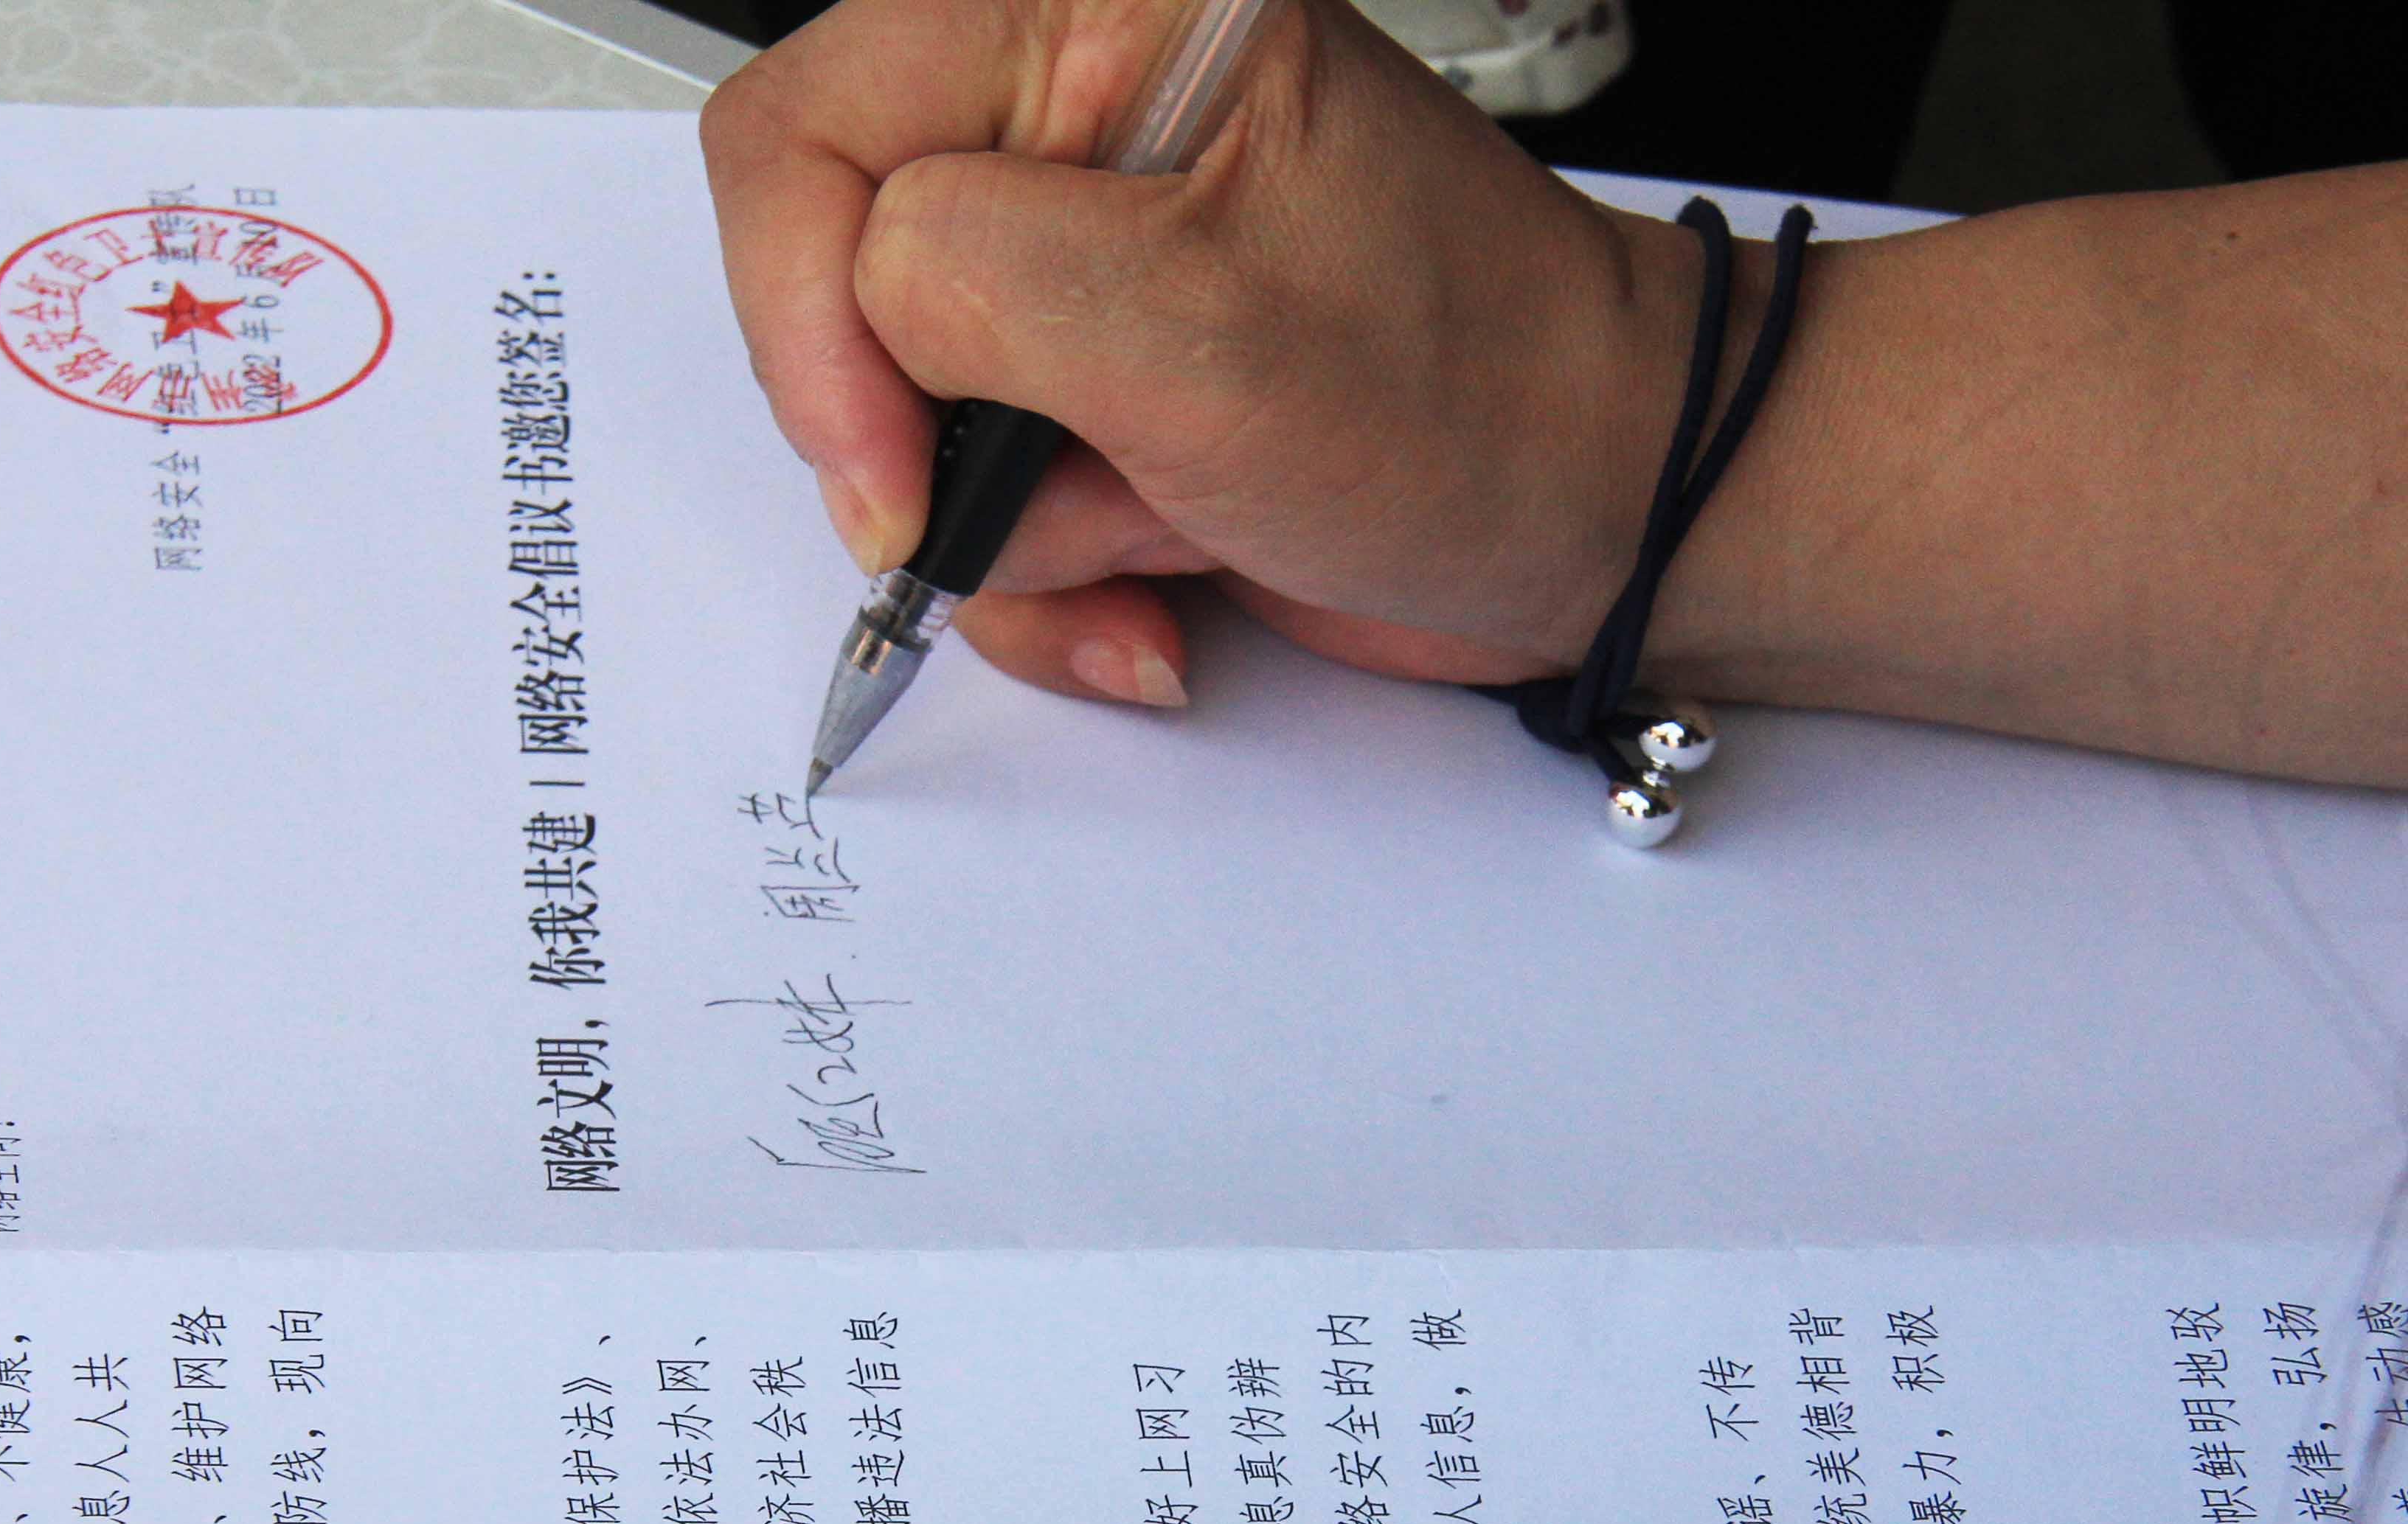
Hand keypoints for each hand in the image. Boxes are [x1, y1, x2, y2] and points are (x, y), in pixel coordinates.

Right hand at [699, 0, 1703, 707]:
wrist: (1605, 513)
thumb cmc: (1473, 389)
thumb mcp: (1189, 319)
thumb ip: (955, 281)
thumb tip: (858, 333)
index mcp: (1087, 8)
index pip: (802, 136)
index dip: (809, 322)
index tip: (895, 476)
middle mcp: (1067, 114)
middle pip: (832, 285)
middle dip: (938, 444)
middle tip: (1069, 498)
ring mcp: (1078, 265)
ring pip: (904, 425)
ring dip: (1023, 535)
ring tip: (1166, 531)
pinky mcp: (1099, 388)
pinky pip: (987, 507)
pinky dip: (1063, 582)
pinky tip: (1171, 583)